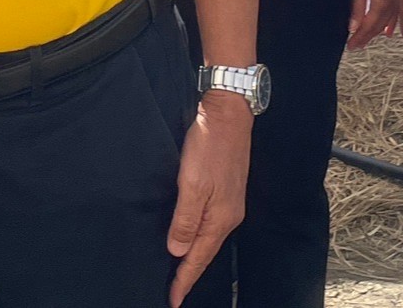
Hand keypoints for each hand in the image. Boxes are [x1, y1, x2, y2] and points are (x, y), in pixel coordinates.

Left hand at [165, 93, 250, 304]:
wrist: (228, 112)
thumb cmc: (210, 145)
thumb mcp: (192, 184)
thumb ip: (185, 219)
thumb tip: (178, 250)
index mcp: (221, 218)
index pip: (198, 258)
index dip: (184, 279)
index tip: (173, 299)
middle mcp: (229, 214)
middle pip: (206, 251)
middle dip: (190, 272)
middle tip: (175, 291)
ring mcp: (229, 200)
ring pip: (208, 236)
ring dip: (194, 254)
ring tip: (182, 270)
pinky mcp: (226, 188)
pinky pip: (211, 221)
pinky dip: (200, 235)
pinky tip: (192, 234)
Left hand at [346, 0, 398, 48]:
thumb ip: (357, 7)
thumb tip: (353, 27)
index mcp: (380, 4)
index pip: (367, 28)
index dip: (358, 38)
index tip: (351, 46)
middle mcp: (391, 5)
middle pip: (377, 28)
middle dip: (365, 37)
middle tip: (356, 45)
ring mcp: (397, 0)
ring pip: (386, 23)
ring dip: (376, 32)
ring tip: (367, 39)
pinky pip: (394, 16)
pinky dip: (389, 25)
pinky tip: (388, 30)